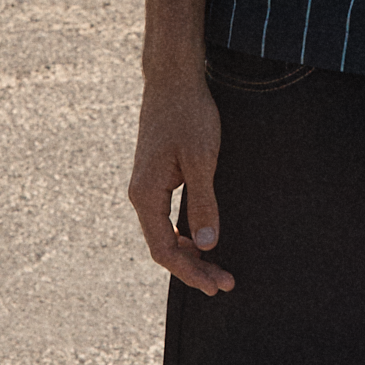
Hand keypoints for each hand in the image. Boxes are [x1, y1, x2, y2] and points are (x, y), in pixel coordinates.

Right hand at [128, 70, 232, 294]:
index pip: (163, 250)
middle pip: (163, 246)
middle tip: (224, 284)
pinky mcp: (157, 176)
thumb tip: (208, 245)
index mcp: (146, 194)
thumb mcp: (201, 159)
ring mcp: (147, 185)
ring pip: (164, 232)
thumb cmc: (188, 114)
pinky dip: (184, 233)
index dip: (189, 272)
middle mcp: (141, 194)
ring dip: (190, 252)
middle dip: (193, 268)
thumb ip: (203, 203)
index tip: (215, 285)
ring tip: (217, 267)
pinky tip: (203, 238)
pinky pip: (166, 216)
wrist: (173, 78)